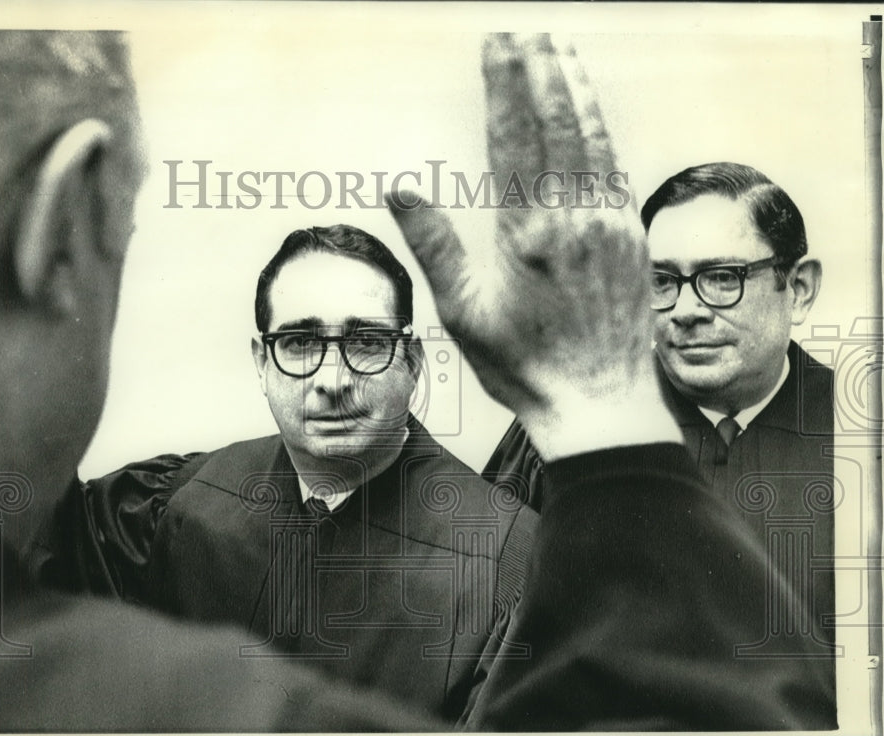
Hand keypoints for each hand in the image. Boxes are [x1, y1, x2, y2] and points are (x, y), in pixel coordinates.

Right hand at [388, 33, 679, 459]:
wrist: (599, 402)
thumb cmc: (524, 365)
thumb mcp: (463, 313)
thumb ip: (434, 244)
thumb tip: (400, 189)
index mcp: (527, 233)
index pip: (513, 138)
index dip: (504, 85)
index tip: (497, 45)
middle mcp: (574, 219)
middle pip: (559, 125)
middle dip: (542, 72)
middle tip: (528, 33)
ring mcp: (609, 226)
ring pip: (594, 140)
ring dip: (578, 92)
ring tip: (563, 54)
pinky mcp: (632, 239)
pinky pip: (615, 170)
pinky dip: (602, 134)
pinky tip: (593, 117)